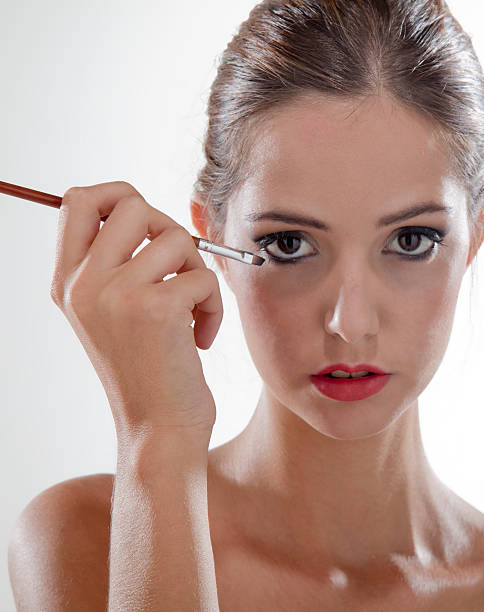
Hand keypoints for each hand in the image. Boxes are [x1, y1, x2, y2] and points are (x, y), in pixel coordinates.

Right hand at [50, 181, 222, 439]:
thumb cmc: (148, 371)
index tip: (147, 228)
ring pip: (177, 238)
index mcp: (69, 282)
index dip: (116, 196)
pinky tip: (202, 338)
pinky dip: (214, 306)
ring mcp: (116, 295)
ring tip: (193, 310)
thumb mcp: (113, 315)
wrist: (158, 431)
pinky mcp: (156, 309)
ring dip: (198, 273)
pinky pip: (204, 277)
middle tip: (178, 269)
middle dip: (170, 229)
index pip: (77, 201)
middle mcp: (84, 284)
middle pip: (131, 203)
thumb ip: (117, 264)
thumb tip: (147, 212)